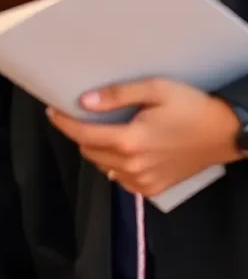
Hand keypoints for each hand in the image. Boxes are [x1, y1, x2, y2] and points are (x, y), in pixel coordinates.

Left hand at [47, 77, 243, 196]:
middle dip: (79, 133)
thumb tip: (84, 101)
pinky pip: (119, 177)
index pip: (82, 136)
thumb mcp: (154, 89)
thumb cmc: (191, 106)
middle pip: (88, 151)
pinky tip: (123, 145)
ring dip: (95, 148)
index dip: (63, 123)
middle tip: (81, 114)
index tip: (52, 110)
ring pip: (102, 165)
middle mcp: (135, 166)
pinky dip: (113, 162)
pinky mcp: (153, 189)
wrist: (225, 133)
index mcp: (132, 142)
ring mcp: (144, 182)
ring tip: (103, 127)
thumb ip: (116, 95)